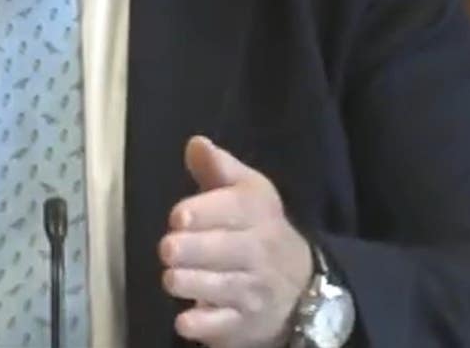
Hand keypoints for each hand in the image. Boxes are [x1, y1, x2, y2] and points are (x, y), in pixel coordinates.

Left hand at [159, 136, 313, 347]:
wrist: (301, 285)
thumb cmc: (258, 229)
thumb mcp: (247, 192)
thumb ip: (218, 169)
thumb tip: (195, 143)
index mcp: (257, 213)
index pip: (235, 210)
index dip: (206, 212)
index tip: (179, 215)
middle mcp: (259, 251)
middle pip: (228, 250)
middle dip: (195, 250)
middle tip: (168, 248)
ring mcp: (253, 291)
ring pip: (224, 288)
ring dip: (194, 284)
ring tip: (171, 278)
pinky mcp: (244, 324)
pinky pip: (224, 326)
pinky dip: (204, 326)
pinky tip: (184, 321)